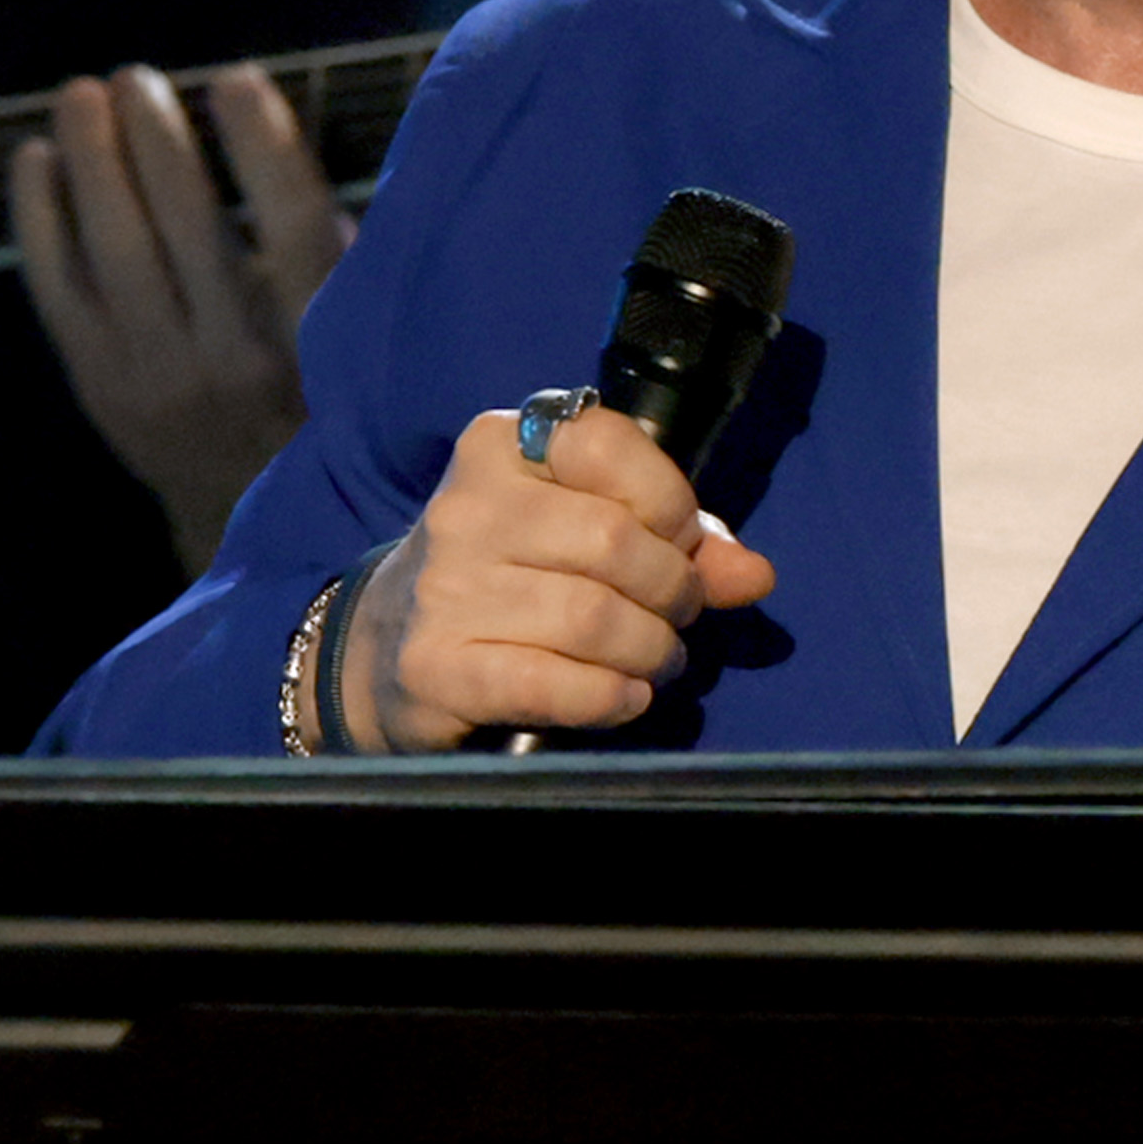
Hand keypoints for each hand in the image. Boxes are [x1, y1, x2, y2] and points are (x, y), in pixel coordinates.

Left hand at [12, 63, 350, 570]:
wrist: (247, 517)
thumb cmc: (315, 396)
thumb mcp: (349, 333)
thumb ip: (331, 253)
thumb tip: (275, 140)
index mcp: (318, 343)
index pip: (293, 227)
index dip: (264, 148)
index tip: (238, 78)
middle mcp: (235, 361)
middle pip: (187, 226)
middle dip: (157, 140)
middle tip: (138, 75)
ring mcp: (157, 376)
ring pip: (113, 248)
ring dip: (93, 160)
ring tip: (84, 92)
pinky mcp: (99, 386)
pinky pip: (57, 286)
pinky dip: (39, 217)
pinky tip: (35, 157)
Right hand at [330, 400, 780, 747]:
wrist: (388, 648)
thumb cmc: (510, 575)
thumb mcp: (583, 531)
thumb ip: (675, 541)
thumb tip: (754, 576)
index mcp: (501, 446)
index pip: (609, 445)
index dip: (670, 503)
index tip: (679, 544)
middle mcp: (465, 507)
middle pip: (613, 542)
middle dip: (672, 589)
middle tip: (676, 617)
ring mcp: (444, 589)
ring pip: (592, 617)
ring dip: (650, 650)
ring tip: (656, 661)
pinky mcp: (436, 666)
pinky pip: (552, 682)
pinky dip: (608, 696)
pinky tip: (624, 697)